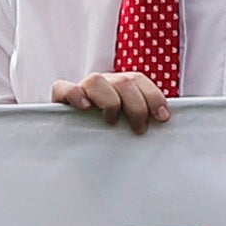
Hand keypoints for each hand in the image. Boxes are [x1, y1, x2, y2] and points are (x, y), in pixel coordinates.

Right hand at [49, 70, 173, 131]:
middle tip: (139, 128)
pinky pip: (64, 88)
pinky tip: (85, 108)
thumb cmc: (107, 136)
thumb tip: (164, 124)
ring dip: (110, 101)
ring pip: (97, 80)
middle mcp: (104, 84)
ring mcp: (82, 89)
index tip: (162, 117)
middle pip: (124, 81)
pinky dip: (76, 95)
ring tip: (111, 121)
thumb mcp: (129, 127)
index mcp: (121, 86)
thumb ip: (143, 121)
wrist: (72, 145)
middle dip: (137, 105)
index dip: (153, 96)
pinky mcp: (60, 99)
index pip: (139, 80)